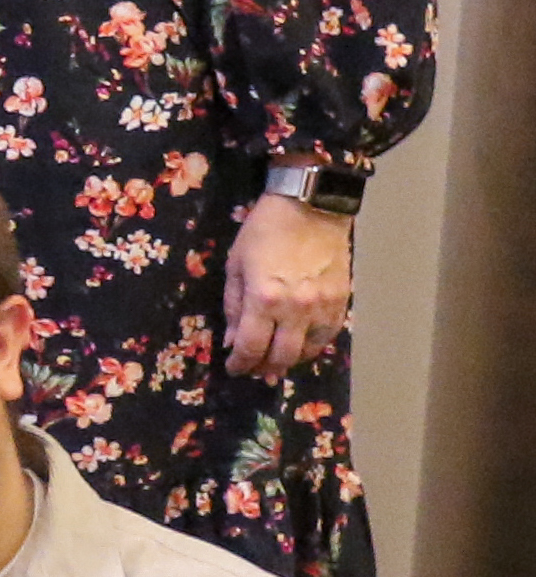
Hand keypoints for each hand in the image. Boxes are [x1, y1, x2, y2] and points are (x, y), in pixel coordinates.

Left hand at [223, 190, 354, 379]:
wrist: (310, 208)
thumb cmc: (264, 232)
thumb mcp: (236, 267)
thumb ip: (234, 308)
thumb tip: (233, 342)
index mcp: (264, 299)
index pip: (251, 347)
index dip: (240, 364)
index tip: (234, 368)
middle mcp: (296, 309)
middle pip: (281, 356)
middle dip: (263, 367)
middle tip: (253, 369)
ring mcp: (323, 306)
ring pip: (308, 351)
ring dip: (290, 360)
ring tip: (276, 359)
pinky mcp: (342, 301)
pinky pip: (329, 336)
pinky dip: (312, 346)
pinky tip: (301, 344)